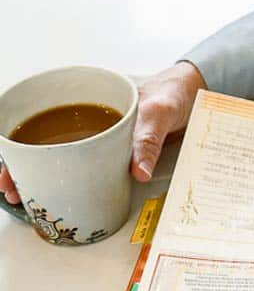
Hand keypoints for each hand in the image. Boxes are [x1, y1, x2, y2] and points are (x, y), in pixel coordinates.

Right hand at [0, 61, 205, 206]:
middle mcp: (87, 113)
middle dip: (23, 164)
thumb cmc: (175, 91)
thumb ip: (149, 139)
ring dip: (44, 176)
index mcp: (88, 93)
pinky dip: (73, 179)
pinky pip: (86, 164)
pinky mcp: (112, 149)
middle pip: (43, 139)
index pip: (39, 112)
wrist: (198, 93)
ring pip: (60, 154)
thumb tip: (137, 171)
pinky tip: (65, 195)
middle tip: (12, 190)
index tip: (7, 163)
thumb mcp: (161, 110)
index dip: (18, 139)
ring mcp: (98, 132)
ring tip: (29, 199)